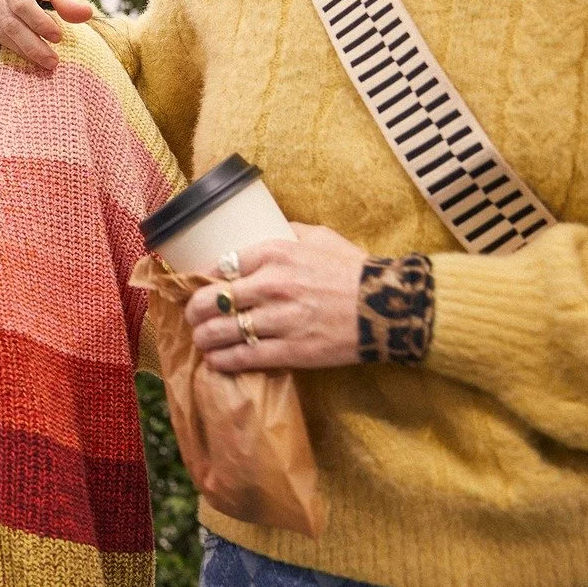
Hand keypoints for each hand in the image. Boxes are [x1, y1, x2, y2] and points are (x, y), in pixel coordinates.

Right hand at [0, 0, 93, 71]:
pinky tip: (28, 50)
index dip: (40, 23)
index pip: (21, 2)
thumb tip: (85, 16)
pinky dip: (11, 45)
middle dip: (32, 46)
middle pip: (8, 21)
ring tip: (44, 59)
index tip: (59, 37)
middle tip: (52, 61)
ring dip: (21, 49)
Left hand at [180, 224, 368, 372]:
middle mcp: (271, 284)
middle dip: (194, 310)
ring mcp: (279, 319)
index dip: (200, 278)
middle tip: (193, 315)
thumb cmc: (356, 269)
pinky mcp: (291, 350)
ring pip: (220, 331)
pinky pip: (243, 357)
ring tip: (201, 340)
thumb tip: (265, 225)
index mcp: (275, 252)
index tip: (195, 285)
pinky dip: (222, 361)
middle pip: (211, 299)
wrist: (393, 306)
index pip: (220, 263)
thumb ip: (288, 231)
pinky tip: (215, 361)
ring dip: (203, 337)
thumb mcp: (320, 237)